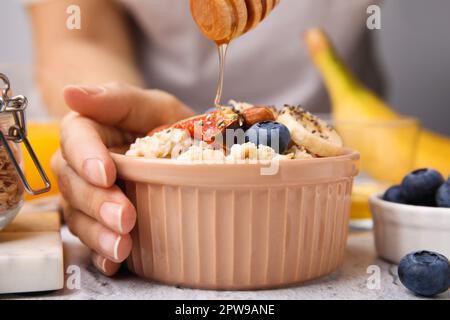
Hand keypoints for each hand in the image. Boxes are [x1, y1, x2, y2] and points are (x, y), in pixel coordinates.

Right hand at [53, 83, 193, 275]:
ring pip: (79, 216)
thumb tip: (71, 92)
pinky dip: (102, 253)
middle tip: (125, 217)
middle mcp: (79, 165)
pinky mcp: (99, 219)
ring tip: (122, 247)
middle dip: (97, 203)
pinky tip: (115, 262)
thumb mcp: (150, 104)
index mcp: (87, 130)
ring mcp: (88, 195)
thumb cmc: (156, 120)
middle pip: (74, 184)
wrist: (166, 143)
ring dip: (98, 234)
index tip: (106, 173)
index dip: (87, 157)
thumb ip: (116, 99)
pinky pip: (93, 238)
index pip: (75, 140)